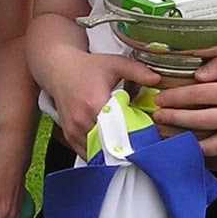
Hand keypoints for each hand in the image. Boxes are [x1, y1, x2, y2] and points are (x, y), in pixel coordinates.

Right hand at [41, 50, 159, 157]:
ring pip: (98, 152)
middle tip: (139, 144)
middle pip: (110, 144)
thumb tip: (157, 80)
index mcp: (95, 104)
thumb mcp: (114, 64)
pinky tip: (109, 146)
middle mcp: (82, 120)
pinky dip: (99, 153)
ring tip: (124, 144)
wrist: (59, 70)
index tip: (146, 136)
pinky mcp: (69, 136)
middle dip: (125, 146)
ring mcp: (74, 130)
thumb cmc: (87, 67)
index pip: (119, 130)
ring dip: (111, 151)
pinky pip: (86, 153)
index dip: (134, 135)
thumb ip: (136, 71)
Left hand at [149, 51, 216, 155]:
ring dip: (183, 140)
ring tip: (165, 133)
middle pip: (198, 121)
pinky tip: (186, 141)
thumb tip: (197, 76)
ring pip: (207, 144)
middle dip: (172, 119)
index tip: (158, 99)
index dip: (175, 98)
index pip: (198, 95)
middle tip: (155, 116)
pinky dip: (201, 148)